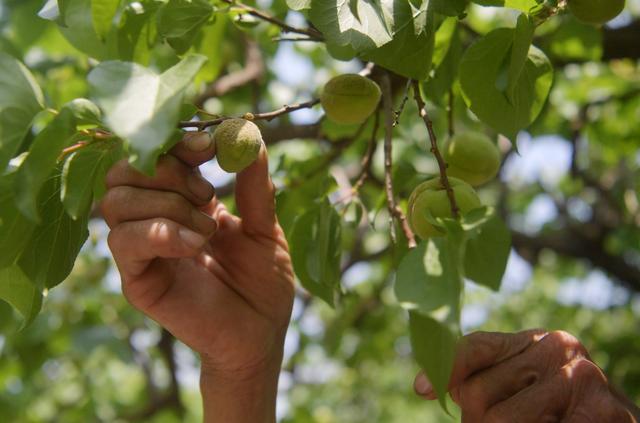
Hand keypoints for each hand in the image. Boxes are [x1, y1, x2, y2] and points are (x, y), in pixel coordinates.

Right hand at [101, 132, 293, 421]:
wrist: (261, 333)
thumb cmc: (262, 282)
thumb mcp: (265, 227)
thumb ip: (255, 185)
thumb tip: (248, 133)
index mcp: (181, 202)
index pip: (155, 156)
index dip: (176, 144)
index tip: (209, 147)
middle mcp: (153, 220)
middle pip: (123, 172)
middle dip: (166, 171)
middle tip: (208, 195)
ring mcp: (141, 250)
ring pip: (116, 203)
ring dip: (167, 205)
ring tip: (209, 230)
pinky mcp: (138, 280)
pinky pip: (124, 242)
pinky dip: (160, 232)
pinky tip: (196, 243)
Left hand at [414, 330, 639, 422]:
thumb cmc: (561, 410)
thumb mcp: (523, 386)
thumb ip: (485, 380)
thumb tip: (428, 384)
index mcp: (533, 340)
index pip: (476, 347)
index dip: (446, 369)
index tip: (421, 389)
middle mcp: (557, 348)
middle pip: (478, 393)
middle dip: (479, 422)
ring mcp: (581, 378)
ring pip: (500, 421)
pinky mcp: (602, 411)